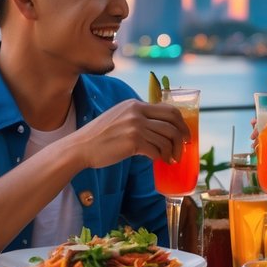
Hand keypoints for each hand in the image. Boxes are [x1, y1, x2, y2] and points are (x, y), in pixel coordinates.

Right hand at [70, 99, 189, 168]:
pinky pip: (156, 150)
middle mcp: (137, 112)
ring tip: (170, 159)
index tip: (185, 134)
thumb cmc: (99, 136)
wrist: (81, 147)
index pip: (169, 109)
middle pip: (173, 121)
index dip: (181, 123)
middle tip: (184, 147)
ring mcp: (135, 126)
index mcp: (135, 104)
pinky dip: (161, 157)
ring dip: (172, 151)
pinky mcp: (133, 142)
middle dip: (183, 136)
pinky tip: (160, 161)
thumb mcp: (119, 117)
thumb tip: (159, 129)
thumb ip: (137, 118)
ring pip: (166, 138)